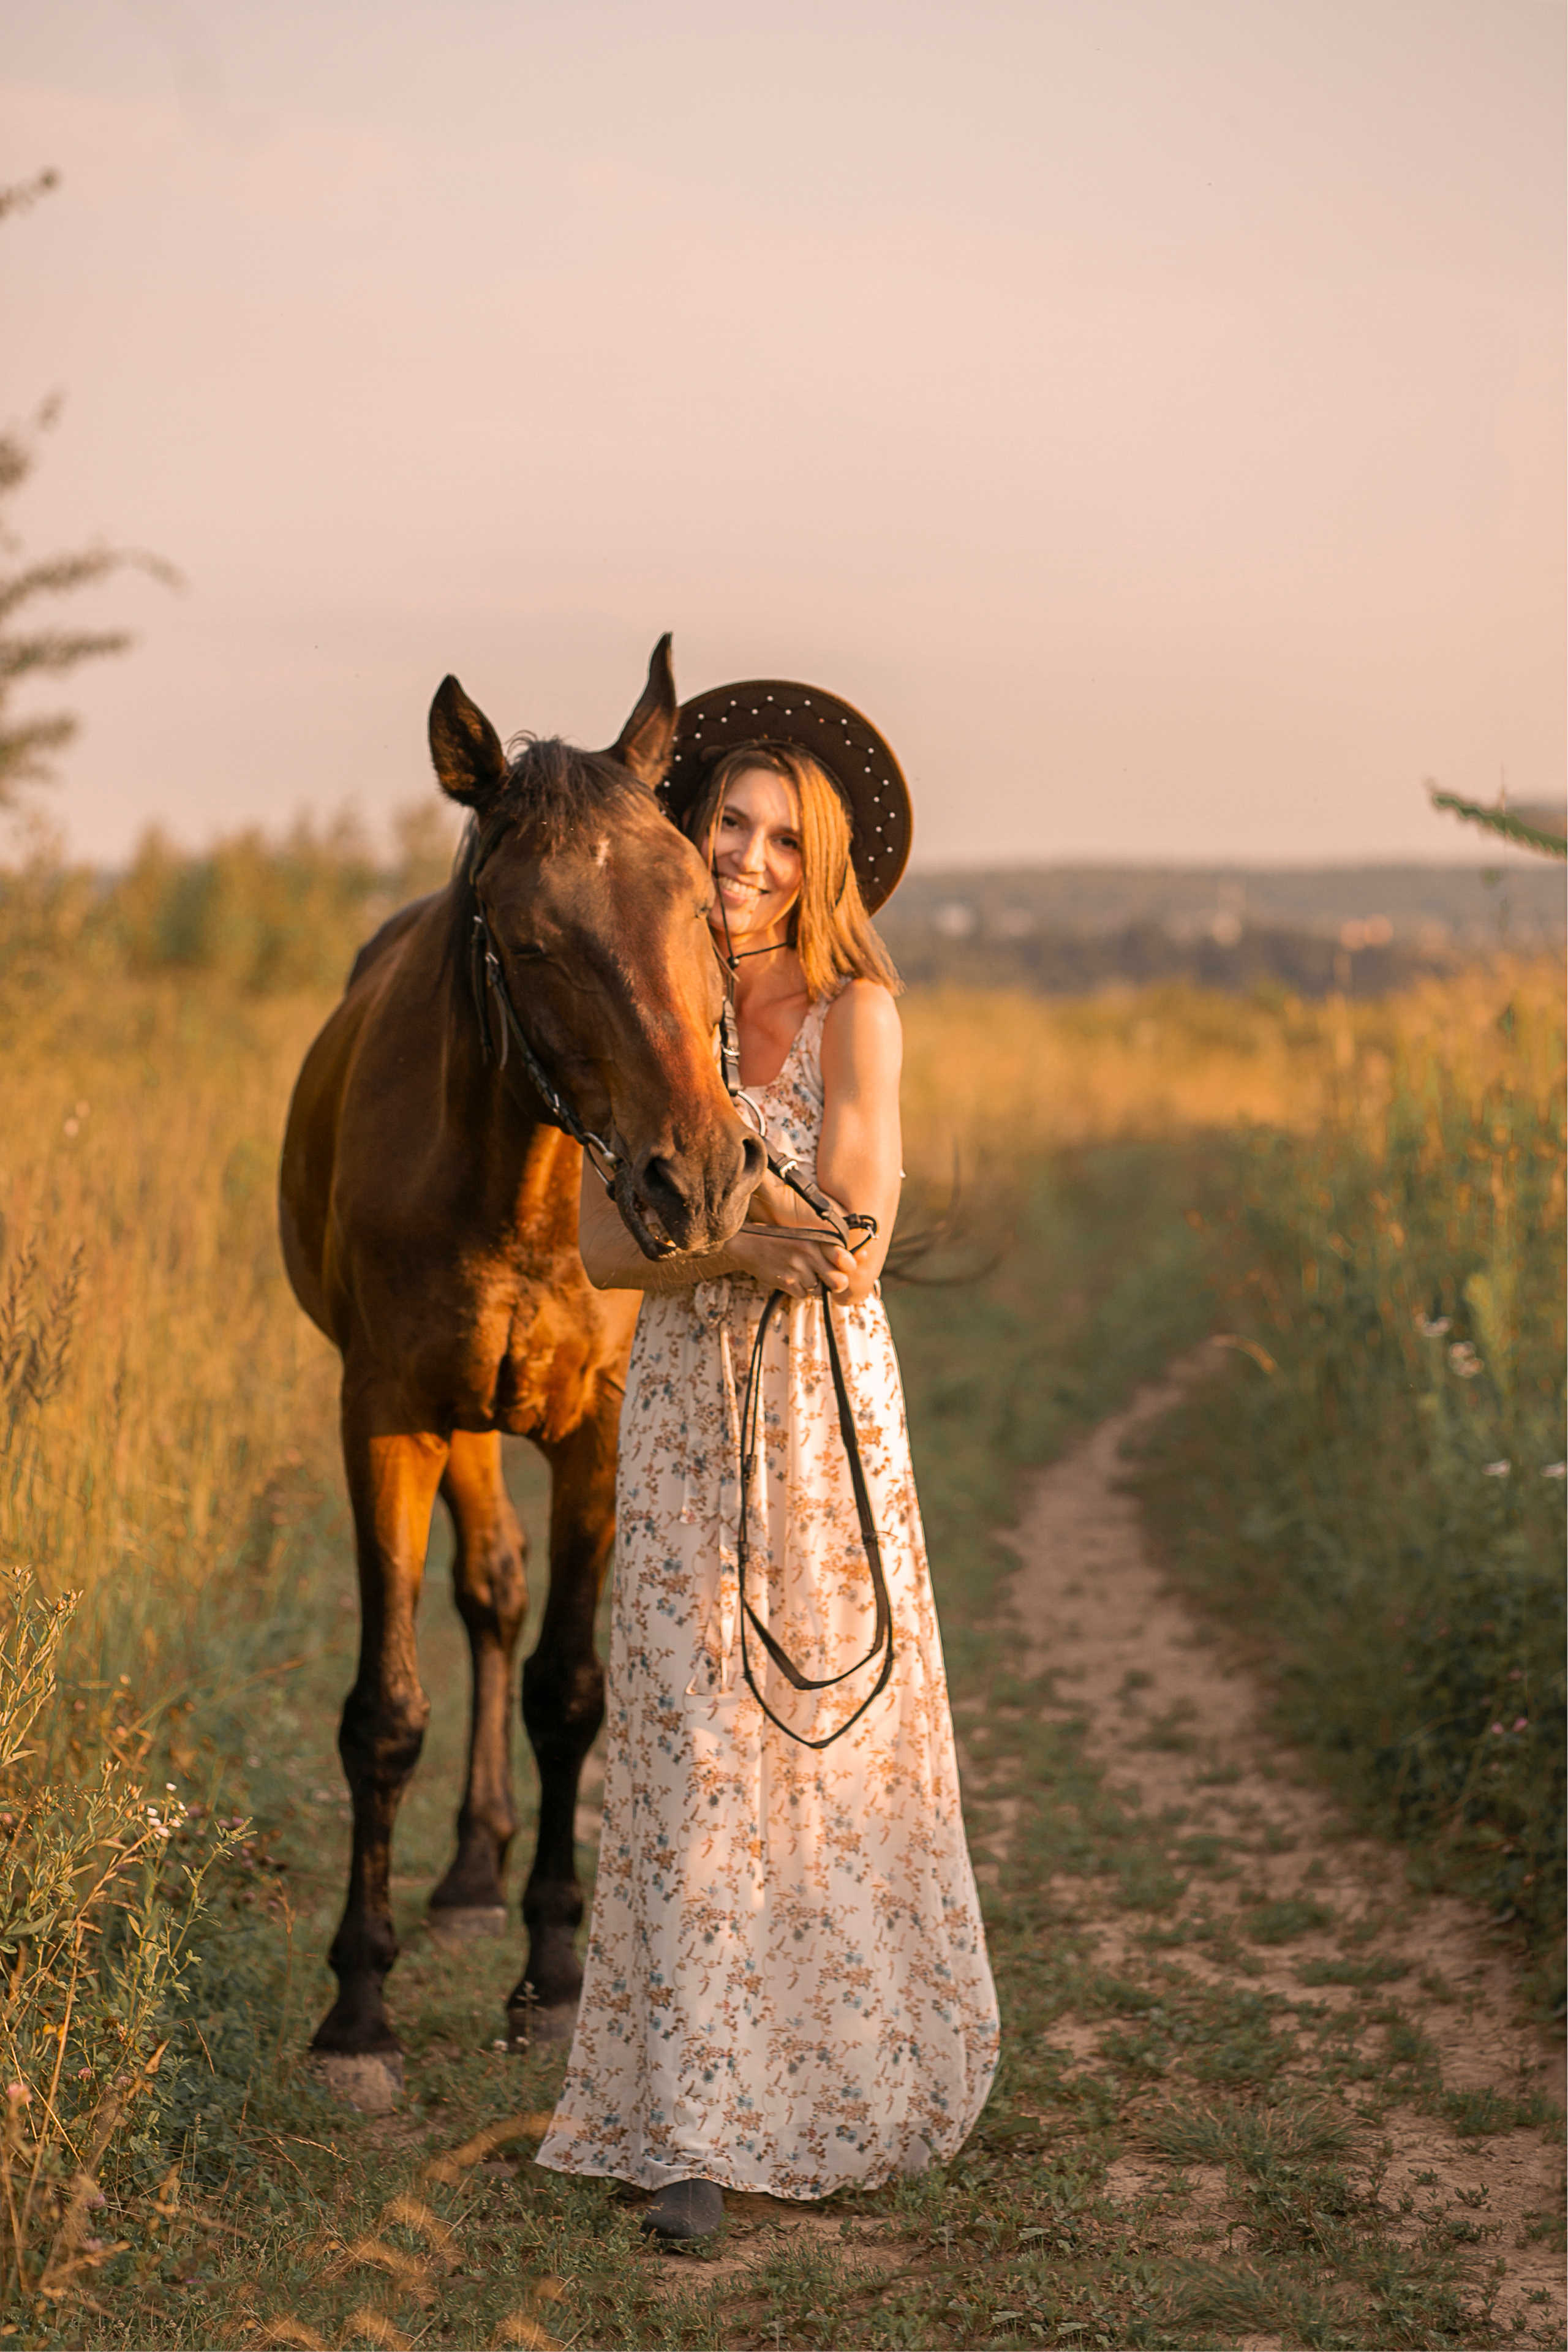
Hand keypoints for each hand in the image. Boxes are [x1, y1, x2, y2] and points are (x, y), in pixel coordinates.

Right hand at [728, 1226, 854, 1300]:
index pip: (847, 1260)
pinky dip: (798, 1290)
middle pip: (839, 1282)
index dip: (849, 1267)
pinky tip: (790, 1277)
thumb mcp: (806, 1235)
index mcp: (817, 1239)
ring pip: (819, 1290)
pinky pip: (803, 1295)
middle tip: (828, 1279)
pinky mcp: (786, 1282)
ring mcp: (797, 1269)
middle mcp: (809, 1253)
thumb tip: (857, 1260)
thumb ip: (828, 1247)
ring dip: (814, 1286)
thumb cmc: (782, 1239)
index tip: (842, 1267)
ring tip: (802, 1273)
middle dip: (835, 1284)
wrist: (748, 1244)